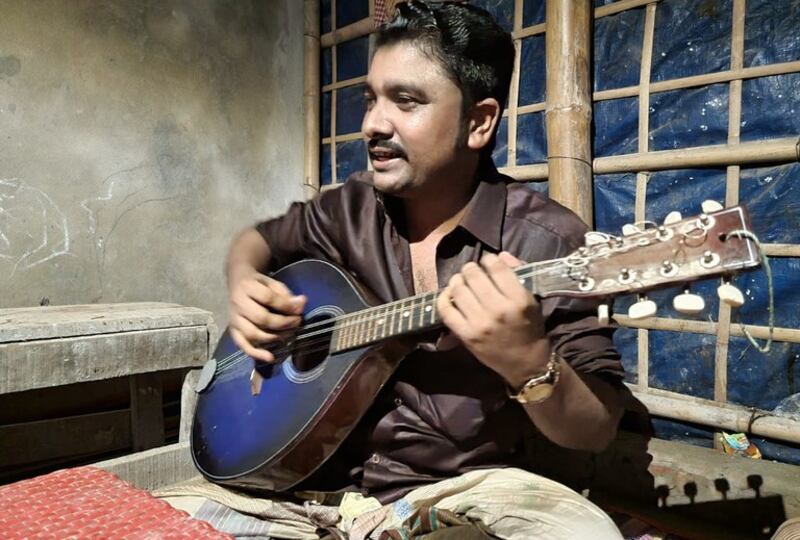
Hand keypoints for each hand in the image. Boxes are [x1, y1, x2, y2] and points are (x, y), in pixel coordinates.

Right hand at [228, 269, 306, 362]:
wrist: (237, 284)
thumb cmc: (259, 285)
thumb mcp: (273, 283)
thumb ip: (286, 295)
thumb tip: (301, 303)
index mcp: (248, 287)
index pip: (268, 298)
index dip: (286, 306)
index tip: (298, 310)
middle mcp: (238, 303)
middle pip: (261, 318)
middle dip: (282, 323)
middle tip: (296, 322)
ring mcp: (234, 319)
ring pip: (252, 333)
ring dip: (273, 337)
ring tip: (288, 334)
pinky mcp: (233, 330)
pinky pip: (242, 345)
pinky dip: (256, 353)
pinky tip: (270, 357)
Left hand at [436, 252, 549, 386]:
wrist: (525, 363)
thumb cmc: (531, 329)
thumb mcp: (532, 300)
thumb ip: (518, 275)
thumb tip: (500, 256)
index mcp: (518, 299)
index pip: (496, 268)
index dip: (488, 260)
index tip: (487, 262)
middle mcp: (498, 309)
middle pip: (473, 275)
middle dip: (471, 269)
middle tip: (471, 272)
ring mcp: (480, 323)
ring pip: (458, 289)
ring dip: (457, 281)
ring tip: (460, 281)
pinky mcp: (466, 335)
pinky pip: (446, 311)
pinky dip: (444, 298)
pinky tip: (450, 295)